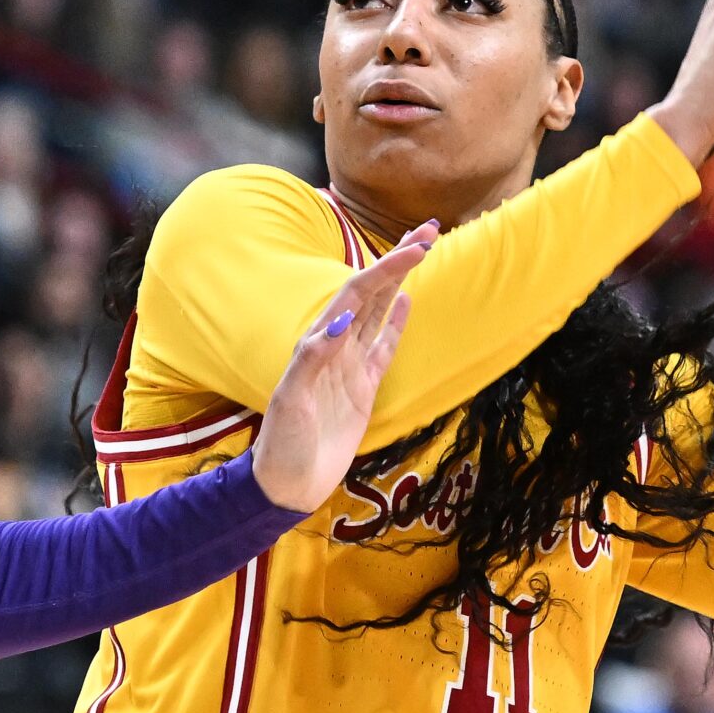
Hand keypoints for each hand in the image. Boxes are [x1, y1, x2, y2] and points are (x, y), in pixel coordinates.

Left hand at [249, 224, 434, 510]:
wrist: (288, 483)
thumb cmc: (283, 443)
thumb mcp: (291, 400)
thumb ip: (313, 359)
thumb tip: (342, 320)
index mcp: (317, 342)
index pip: (356, 293)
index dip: (386, 268)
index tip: (416, 247)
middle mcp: (335, 347)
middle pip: (372, 292)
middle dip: (398, 260)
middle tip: (430, 229)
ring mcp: (351, 366)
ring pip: (380, 312)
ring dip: (400, 280)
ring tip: (421, 249)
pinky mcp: (364, 388)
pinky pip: (383, 346)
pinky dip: (395, 321)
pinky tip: (406, 299)